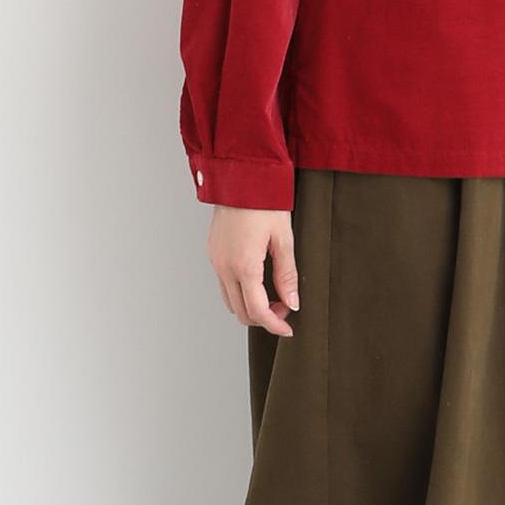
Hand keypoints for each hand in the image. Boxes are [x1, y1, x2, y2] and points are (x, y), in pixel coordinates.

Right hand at [207, 207, 298, 337]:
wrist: (240, 175)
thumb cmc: (264, 202)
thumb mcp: (284, 239)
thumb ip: (287, 275)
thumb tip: (292, 303)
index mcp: (244, 265)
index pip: (257, 311)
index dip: (275, 325)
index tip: (288, 329)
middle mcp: (224, 266)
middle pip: (241, 312)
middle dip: (264, 317)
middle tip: (285, 307)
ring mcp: (215, 260)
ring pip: (230, 302)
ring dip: (251, 306)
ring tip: (273, 295)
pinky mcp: (213, 253)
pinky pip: (224, 285)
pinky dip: (240, 293)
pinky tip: (257, 282)